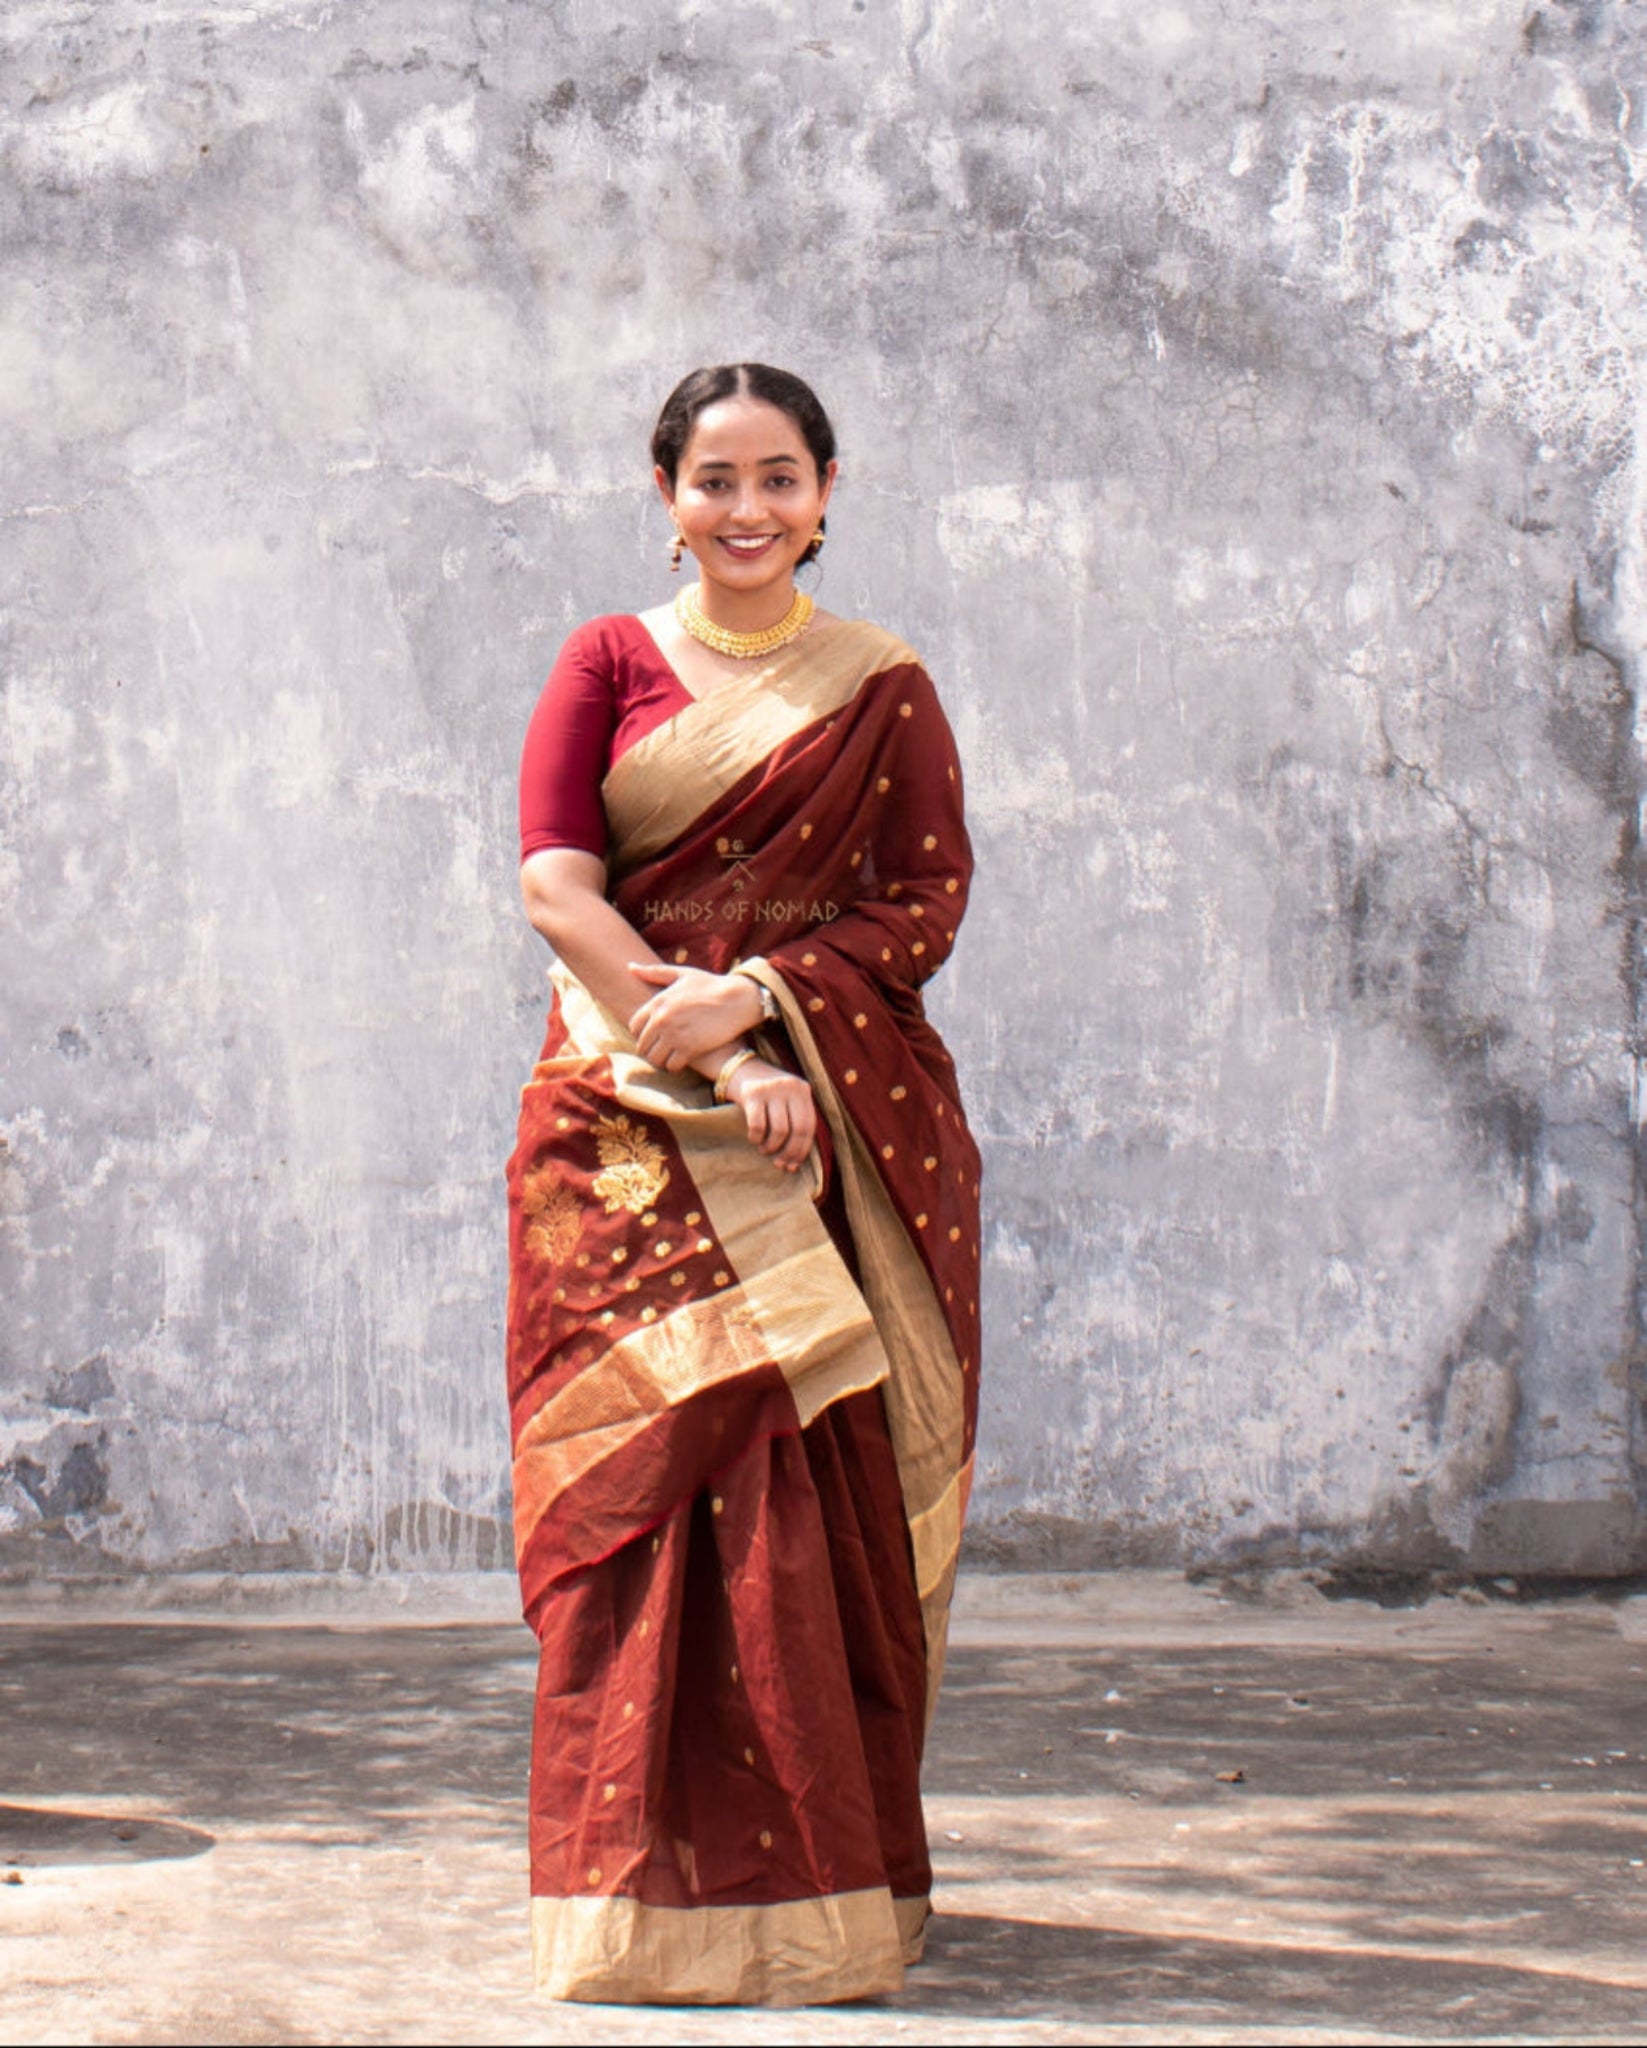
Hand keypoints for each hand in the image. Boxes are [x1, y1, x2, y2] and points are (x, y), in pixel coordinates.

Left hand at [628, 963, 763, 1070]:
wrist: (737, 998)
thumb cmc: (711, 985)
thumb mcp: (682, 974)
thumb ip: (654, 972)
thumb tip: (629, 966)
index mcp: (657, 1002)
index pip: (634, 1026)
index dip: (642, 1033)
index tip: (654, 1035)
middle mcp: (662, 1020)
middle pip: (642, 1046)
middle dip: (651, 1049)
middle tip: (663, 1050)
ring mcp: (674, 1035)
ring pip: (654, 1059)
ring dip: (661, 1060)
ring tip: (670, 1057)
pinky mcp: (689, 1049)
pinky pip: (671, 1066)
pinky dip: (675, 1066)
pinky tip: (683, 1061)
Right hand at [724, 1058, 816, 1171]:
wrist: (739, 1068)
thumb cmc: (765, 1093)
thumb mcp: (786, 1098)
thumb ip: (794, 1120)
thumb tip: (795, 1161)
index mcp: (803, 1090)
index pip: (810, 1126)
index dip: (802, 1149)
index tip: (793, 1165)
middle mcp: (791, 1086)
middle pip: (798, 1130)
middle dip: (789, 1152)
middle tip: (779, 1163)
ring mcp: (772, 1088)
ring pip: (780, 1130)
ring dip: (771, 1146)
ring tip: (765, 1149)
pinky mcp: (752, 1093)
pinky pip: (758, 1125)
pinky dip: (756, 1138)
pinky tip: (754, 1139)